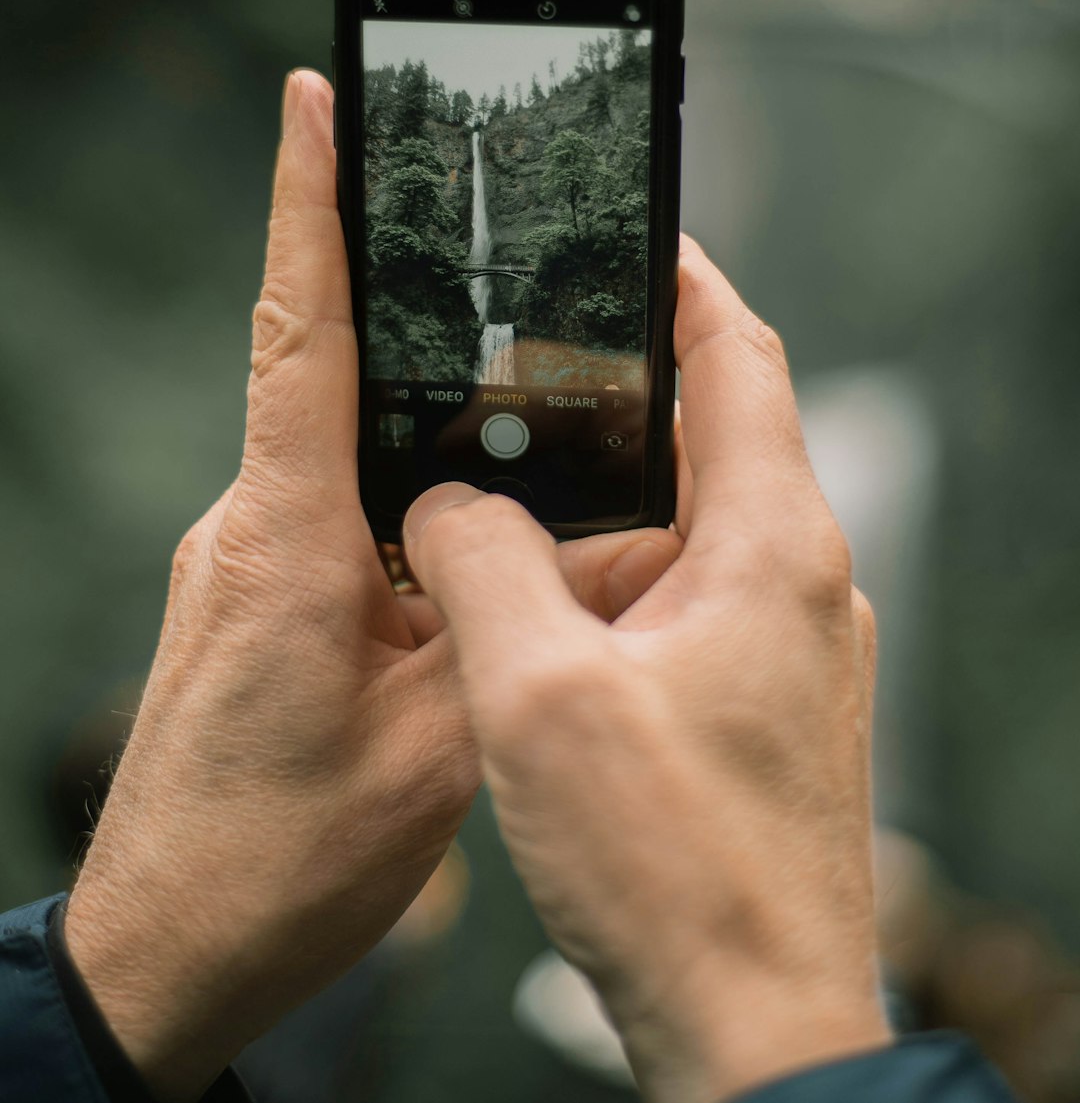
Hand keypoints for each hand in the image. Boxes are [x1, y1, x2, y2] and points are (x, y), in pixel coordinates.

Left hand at [64, 70, 680, 1101]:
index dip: (306, 205)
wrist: (164, 955)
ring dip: (426, 469)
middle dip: (414, 329)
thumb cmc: (276, 865)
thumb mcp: (440, 746)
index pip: (299, 332)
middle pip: (337, 383)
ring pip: (351, 467)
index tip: (313, 98)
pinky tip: (457, 588)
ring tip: (508, 505)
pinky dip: (404, 532)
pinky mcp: (253, 600)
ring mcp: (244, 562)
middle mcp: (252, 526)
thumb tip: (605, 544)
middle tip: (497, 287)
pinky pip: (337, 526)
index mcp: (287, 540)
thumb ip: (519, 624)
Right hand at [403, 238, 890, 1102]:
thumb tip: (446, 504)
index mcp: (772, 543)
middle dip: (627, 384)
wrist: (756, 1028)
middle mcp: (802, 578)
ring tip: (514, 477)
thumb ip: (479, 561)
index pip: (739, 355)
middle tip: (533, 353)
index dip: (683, 279)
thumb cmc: (675, 869)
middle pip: (718, 428)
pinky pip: (693, 594)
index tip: (629, 231)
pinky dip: (622, 571)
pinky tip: (546, 602)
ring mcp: (792, 644)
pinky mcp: (764, 701)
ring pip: (696, 519)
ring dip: (614, 493)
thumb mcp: (536, 693)